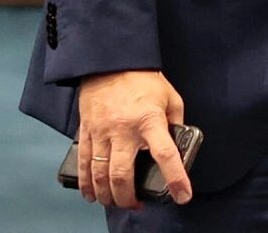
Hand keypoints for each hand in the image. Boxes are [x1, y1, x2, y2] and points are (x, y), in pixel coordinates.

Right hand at [76, 70, 192, 209]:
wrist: (110, 61)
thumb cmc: (143, 79)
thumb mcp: (170, 97)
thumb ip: (176, 121)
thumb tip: (179, 142)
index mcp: (150, 120)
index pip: (166, 155)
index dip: (176, 179)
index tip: (183, 196)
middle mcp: (124, 130)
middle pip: (122, 175)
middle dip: (128, 198)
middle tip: (136, 206)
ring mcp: (102, 132)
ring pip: (100, 174)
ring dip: (107, 195)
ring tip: (116, 202)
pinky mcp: (86, 132)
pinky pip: (84, 163)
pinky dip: (86, 183)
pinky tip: (91, 194)